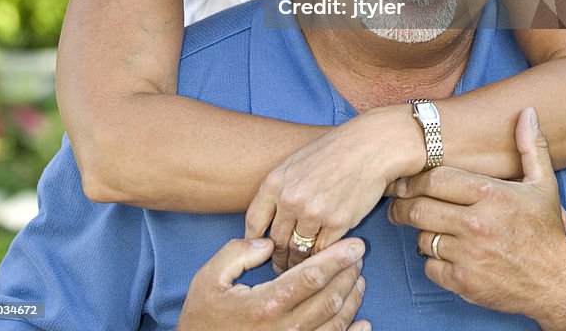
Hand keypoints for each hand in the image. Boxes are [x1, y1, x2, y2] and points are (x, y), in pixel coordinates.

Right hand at [177, 236, 370, 330]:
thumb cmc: (203, 316)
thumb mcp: (210, 276)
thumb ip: (239, 252)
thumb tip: (268, 243)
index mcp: (265, 304)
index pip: (311, 277)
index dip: (337, 258)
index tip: (356, 244)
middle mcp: (283, 329)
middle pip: (329, 299)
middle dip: (348, 274)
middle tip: (359, 255)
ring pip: (335, 324)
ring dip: (352, 300)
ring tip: (358, 278)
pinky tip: (362, 322)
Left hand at [245, 107, 423, 270]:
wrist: (368, 146)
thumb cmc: (332, 152)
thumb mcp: (296, 162)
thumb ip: (279, 189)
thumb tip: (268, 218)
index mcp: (275, 182)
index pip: (254, 223)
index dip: (254, 243)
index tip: (260, 251)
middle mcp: (290, 199)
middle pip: (276, 241)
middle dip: (277, 258)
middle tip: (280, 267)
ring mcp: (313, 212)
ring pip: (298, 251)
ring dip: (298, 264)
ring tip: (299, 269)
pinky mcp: (337, 223)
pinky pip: (322, 252)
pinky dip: (321, 258)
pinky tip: (322, 259)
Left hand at [389, 107, 565, 317]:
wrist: (559, 285)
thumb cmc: (546, 231)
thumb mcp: (543, 184)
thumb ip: (531, 146)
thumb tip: (527, 112)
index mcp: (490, 195)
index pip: (435, 179)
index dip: (414, 178)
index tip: (404, 180)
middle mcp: (476, 224)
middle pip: (419, 209)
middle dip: (402, 205)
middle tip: (396, 203)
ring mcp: (469, 256)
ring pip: (422, 238)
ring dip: (420, 232)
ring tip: (422, 226)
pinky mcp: (465, 284)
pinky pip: (430, 267)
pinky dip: (431, 261)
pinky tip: (440, 253)